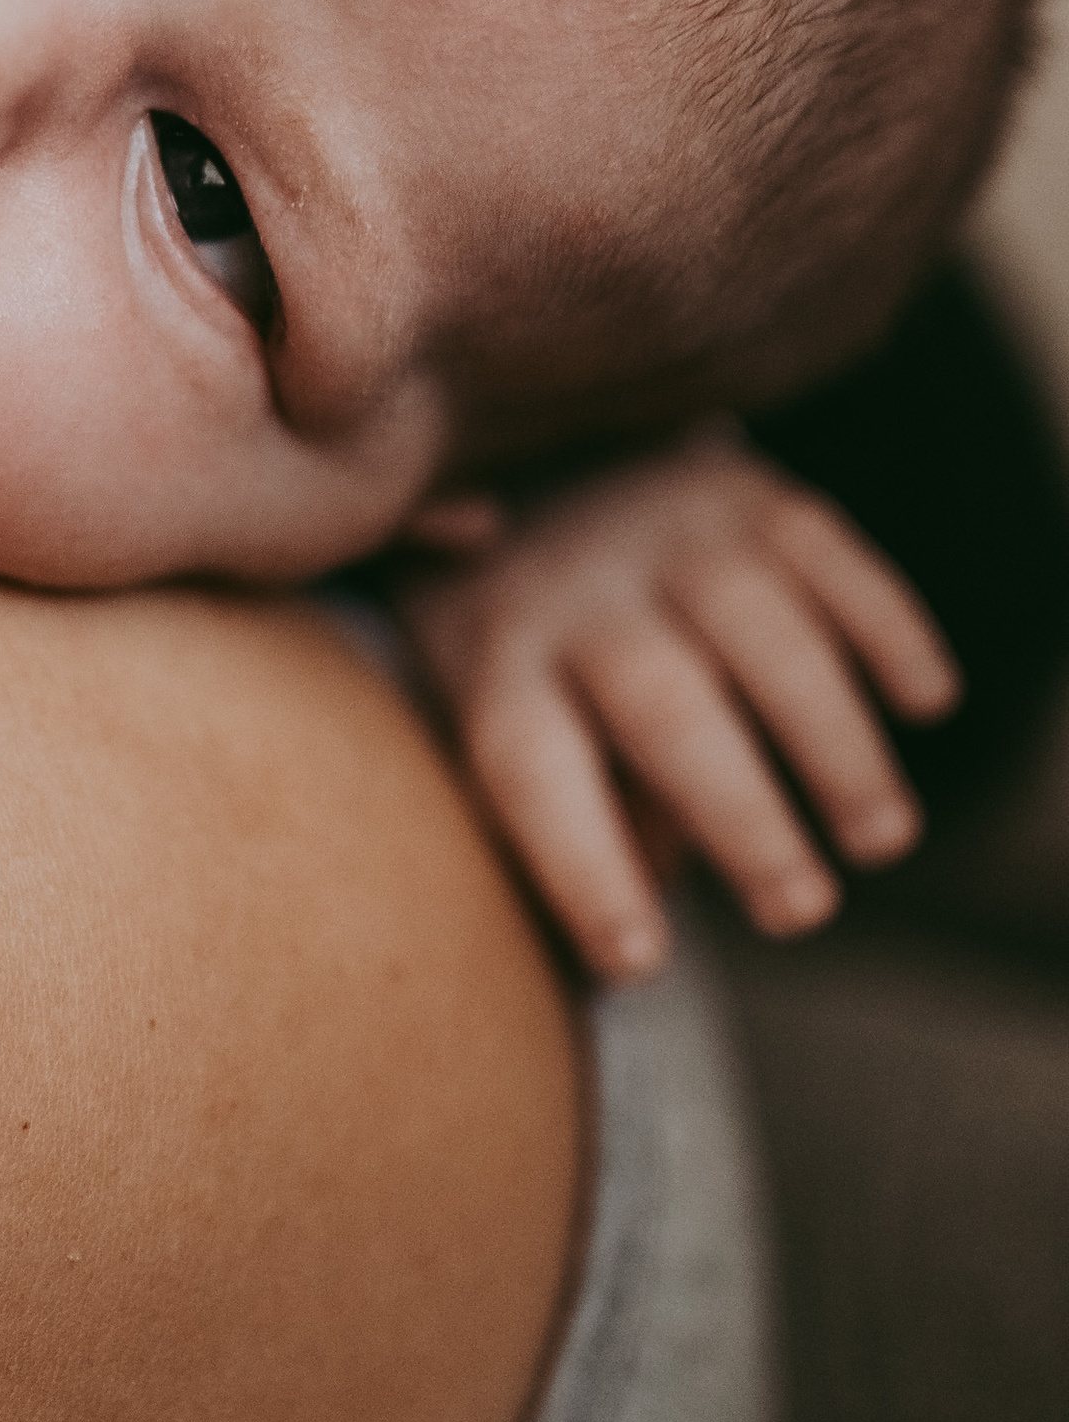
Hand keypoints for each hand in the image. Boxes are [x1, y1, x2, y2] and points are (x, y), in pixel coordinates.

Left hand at [391, 430, 960, 980]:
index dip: (583, 869)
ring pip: (765, 638)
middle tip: (800, 914)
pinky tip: (927, 705)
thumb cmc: (523, 646)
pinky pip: (834, 561)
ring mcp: (670, 531)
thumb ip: (573, 817)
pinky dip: (889, 632)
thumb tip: (636, 916)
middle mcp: (578, 590)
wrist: (538, 459)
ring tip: (880, 842)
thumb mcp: (495, 718)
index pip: (529, 771)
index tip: (638, 962)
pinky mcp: (752, 494)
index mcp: (494, 661)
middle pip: (665, 707)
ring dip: (834, 743)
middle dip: (741, 816)